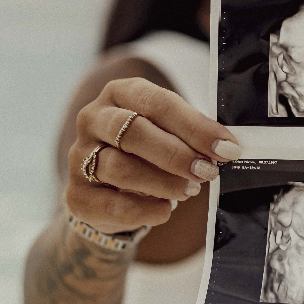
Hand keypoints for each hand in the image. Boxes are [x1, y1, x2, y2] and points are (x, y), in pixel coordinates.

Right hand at [66, 78, 240, 234]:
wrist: (110, 195)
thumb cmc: (149, 152)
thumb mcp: (168, 133)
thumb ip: (191, 136)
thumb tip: (228, 148)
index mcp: (121, 93)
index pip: (157, 102)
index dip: (194, 127)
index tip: (227, 148)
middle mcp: (93, 119)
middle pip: (133, 132)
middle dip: (177, 154)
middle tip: (208, 172)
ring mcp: (79, 156)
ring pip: (121, 168)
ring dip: (164, 183)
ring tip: (190, 191)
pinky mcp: (75, 194)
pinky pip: (112, 205)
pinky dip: (146, 210)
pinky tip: (166, 209)